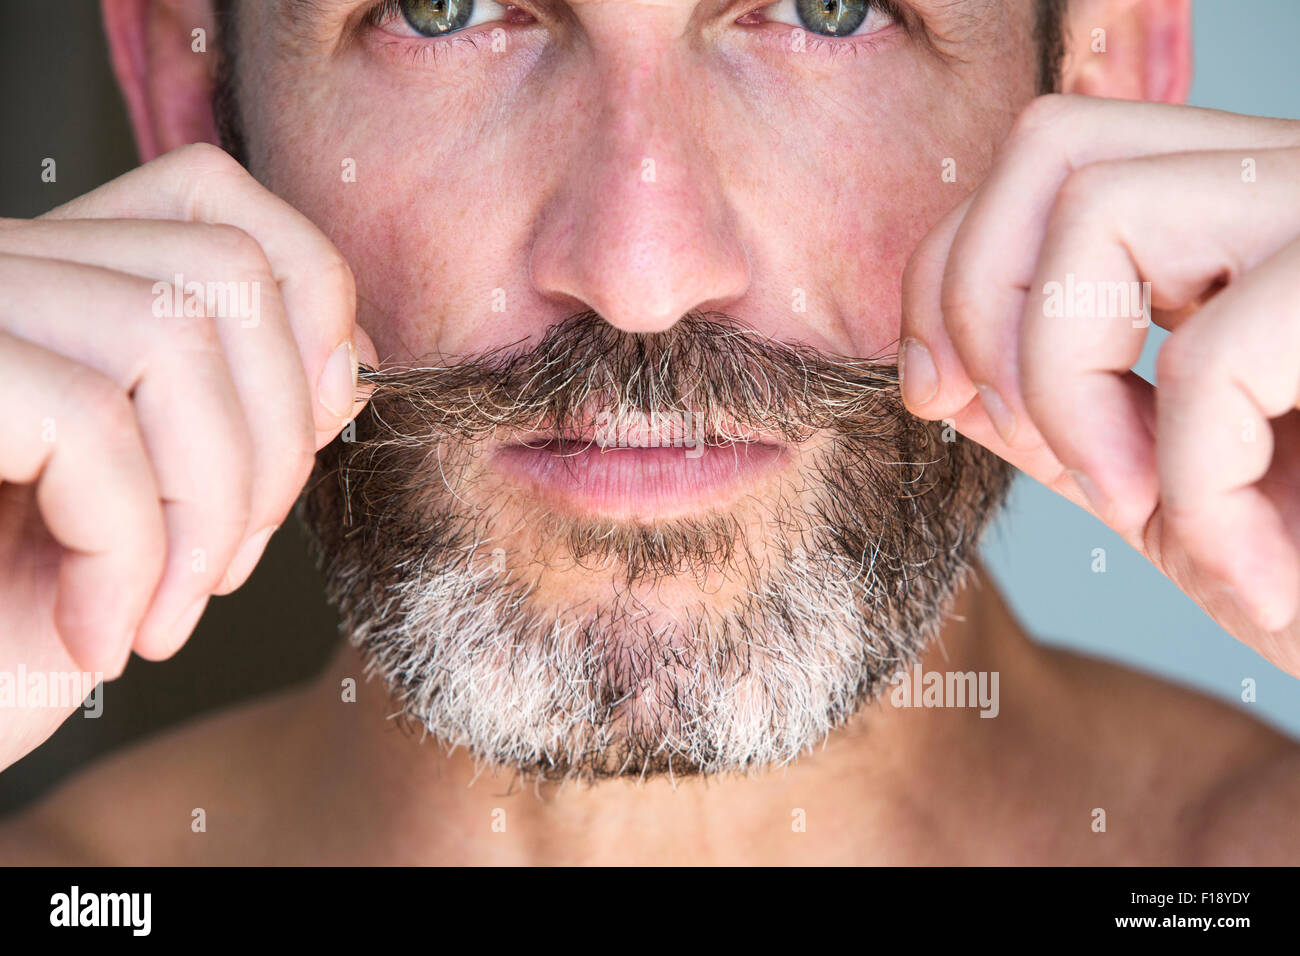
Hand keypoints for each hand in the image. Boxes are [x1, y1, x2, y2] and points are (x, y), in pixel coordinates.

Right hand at [0, 143, 376, 766]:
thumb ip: (242, 414)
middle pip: (221, 265)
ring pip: (169, 336)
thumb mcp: (161, 514)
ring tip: (163, 611)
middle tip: (229, 565)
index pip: (210, 197)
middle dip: (277, 435)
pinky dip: (127, 553)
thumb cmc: (16, 633)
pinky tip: (98, 635)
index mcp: (55, 289)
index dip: (308, 291)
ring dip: (209, 506)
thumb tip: (349, 360)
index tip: (328, 414)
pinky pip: (86, 424)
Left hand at [900, 95, 1299, 675]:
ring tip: (1136, 500)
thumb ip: (1056, 412)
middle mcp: (1288, 186)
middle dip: (977, 300)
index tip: (934, 391)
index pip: (1041, 164)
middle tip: (1025, 441)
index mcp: (1224, 225)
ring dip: (1068, 388)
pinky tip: (1249, 573)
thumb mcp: (1161, 486)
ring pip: (1106, 207)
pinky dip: (1198, 489)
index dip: (949, 270)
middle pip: (1051, 142)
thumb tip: (941, 366)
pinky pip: (1221, 355)